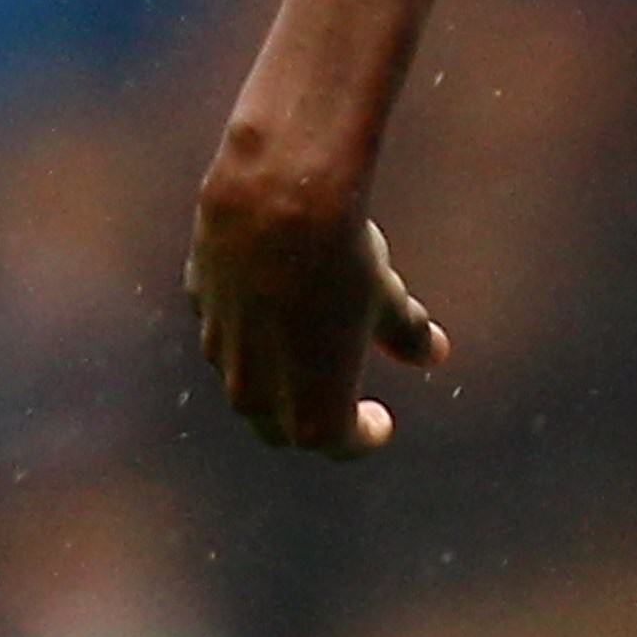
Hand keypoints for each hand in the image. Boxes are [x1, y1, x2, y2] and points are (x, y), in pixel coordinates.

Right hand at [185, 156, 448, 456]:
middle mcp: (255, 391)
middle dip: (308, 421)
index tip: (380, 421)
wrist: (275, 194)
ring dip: (275, 378)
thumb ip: (406, 335)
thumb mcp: (386, 300)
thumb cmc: (342, 257)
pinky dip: (250, 331)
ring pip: (246, 383)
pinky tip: (272, 303)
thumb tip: (434, 353)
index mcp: (310, 407)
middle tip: (337, 402)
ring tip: (307, 351)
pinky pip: (226, 331)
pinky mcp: (201, 304)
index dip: (361, 437)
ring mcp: (220, 347)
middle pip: (279, 427)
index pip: (335, 443)